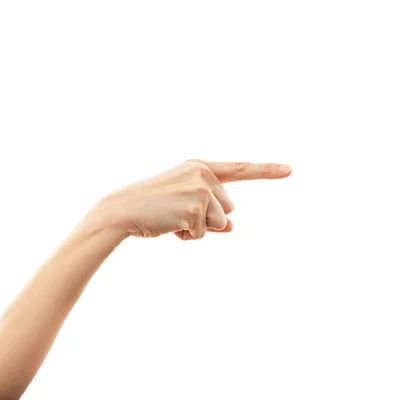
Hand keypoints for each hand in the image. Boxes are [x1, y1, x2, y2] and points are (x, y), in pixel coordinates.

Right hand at [93, 159, 291, 239]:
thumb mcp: (183, 205)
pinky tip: (167, 226)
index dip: (267, 170)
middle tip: (175, 213)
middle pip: (228, 209)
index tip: (291, 169)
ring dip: (197, 229)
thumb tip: (231, 227)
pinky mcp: (195, 207)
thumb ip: (210, 212)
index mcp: (199, 166)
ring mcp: (200, 189)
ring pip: (219, 223)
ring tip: (170, 218)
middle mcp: (203, 173)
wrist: (121, 210)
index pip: (240, 168)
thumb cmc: (151, 207)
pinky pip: (203, 234)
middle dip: (207, 219)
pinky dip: (187, 237)